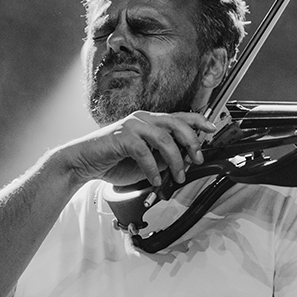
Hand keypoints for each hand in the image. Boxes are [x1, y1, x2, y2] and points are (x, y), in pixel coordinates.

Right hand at [55, 111, 215, 187]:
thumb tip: (182, 162)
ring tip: (178, 176)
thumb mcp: (146, 161)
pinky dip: (153, 169)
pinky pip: (145, 152)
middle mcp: (143, 119)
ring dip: (176, 160)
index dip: (198, 121)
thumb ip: (162, 158)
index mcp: (150, 121)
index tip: (212, 129)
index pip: (180, 116)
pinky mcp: (122, 136)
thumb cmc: (113, 160)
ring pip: (164, 139)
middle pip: (177, 124)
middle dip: (192, 143)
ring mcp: (132, 125)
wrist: (84, 162)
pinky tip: (155, 180)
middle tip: (197, 160)